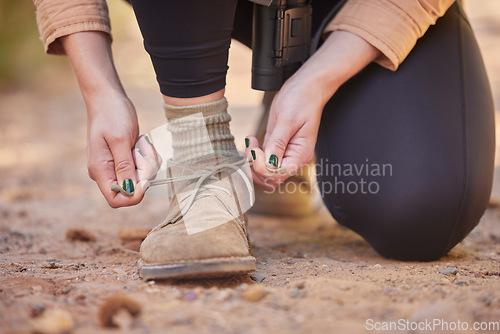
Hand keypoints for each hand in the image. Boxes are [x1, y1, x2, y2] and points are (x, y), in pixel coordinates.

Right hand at [60, 31, 153, 206]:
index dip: (134, 196)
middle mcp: (106, 172)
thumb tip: (130, 191)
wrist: (108, 98)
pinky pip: (141, 166)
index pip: (116, 200)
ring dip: (147, 161)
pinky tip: (140, 141)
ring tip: (140, 142)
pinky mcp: (124, 160)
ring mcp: (115, 166)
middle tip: (142, 150)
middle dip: (144, 172)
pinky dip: (146, 156)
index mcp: (100, 170)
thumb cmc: (112, 115)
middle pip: (132, 189)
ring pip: (140, 177)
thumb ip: (125, 167)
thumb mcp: (120, 140)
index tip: (145, 178)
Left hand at [246, 72, 323, 188]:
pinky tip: (251, 140)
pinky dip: (254, 155)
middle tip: (250, 146)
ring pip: (265, 171)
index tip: (255, 149)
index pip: (278, 174)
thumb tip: (268, 163)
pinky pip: (264, 159)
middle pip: (271, 177)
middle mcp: (294, 157)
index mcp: (301, 154)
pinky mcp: (277, 146)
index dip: (262, 166)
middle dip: (255, 166)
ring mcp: (285, 153)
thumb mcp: (287, 120)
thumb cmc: (301, 99)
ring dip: (253, 162)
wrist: (307, 87)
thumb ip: (277, 143)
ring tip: (250, 142)